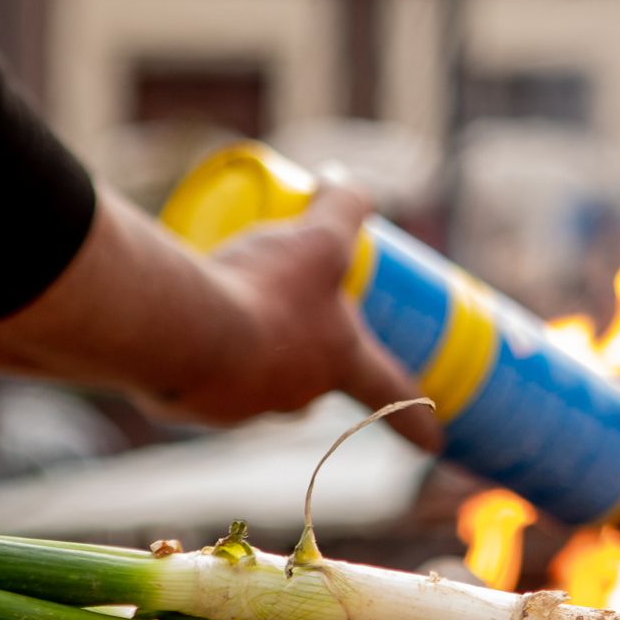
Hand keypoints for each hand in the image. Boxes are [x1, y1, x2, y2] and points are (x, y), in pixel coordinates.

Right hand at [169, 181, 442, 451]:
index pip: (390, 392)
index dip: (415, 416)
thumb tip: (346, 177)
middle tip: (293, 317)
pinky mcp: (192, 408)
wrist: (181, 330)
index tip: (438, 442)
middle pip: (314, 377)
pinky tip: (186, 329)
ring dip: (249, 349)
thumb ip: (342, 206)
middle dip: (307, 352)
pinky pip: (205, 380)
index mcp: (340, 362)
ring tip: (231, 309)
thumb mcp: (317, 239)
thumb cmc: (266, 290)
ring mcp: (243, 407)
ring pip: (256, 377)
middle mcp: (297, 395)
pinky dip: (202, 356)